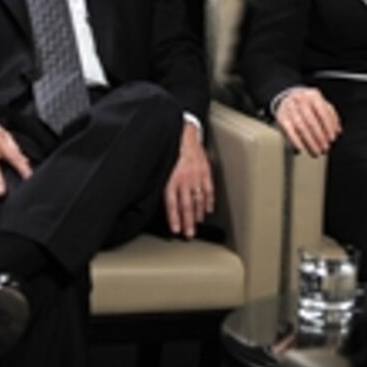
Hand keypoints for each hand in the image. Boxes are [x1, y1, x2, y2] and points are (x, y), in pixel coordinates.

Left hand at [164, 122, 213, 238]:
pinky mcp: (205, 171)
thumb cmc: (171, 149)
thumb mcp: (161, 166)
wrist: (184, 132)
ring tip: (197, 224)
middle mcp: (184, 178)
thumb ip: (162, 183)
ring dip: (198, 214)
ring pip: (198, 199)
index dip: (174, 218)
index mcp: (171, 178)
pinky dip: (209, 200)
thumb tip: (158, 197)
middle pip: (187, 205)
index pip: (172, 203)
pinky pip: (209, 189)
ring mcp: (196, 176)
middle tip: (189, 234)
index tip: (176, 230)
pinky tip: (208, 209)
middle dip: (188, 222)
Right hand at [275, 87, 340, 155]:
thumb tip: (337, 131)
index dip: (328, 127)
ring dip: (310, 142)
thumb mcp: (321, 104)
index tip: (332, 138)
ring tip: (316, 152)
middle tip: (325, 148)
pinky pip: (289, 131)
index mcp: (313, 96)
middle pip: (311, 121)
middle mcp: (300, 100)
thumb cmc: (309, 104)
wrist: (287, 98)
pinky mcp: (281, 117)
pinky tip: (301, 149)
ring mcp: (290, 109)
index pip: (323, 112)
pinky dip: (296, 141)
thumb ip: (331, 116)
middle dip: (320, 137)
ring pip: (301, 128)